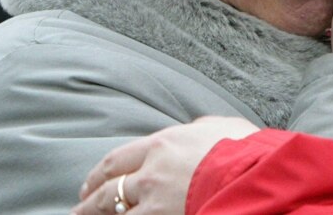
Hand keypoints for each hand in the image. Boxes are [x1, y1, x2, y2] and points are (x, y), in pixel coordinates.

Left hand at [73, 116, 258, 214]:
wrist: (253, 176)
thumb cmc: (245, 149)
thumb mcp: (222, 127)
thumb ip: (200, 129)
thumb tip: (196, 129)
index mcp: (163, 144)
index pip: (119, 159)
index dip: (101, 172)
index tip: (92, 181)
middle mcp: (150, 172)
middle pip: (108, 187)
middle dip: (90, 198)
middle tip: (80, 206)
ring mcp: (153, 202)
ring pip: (113, 211)